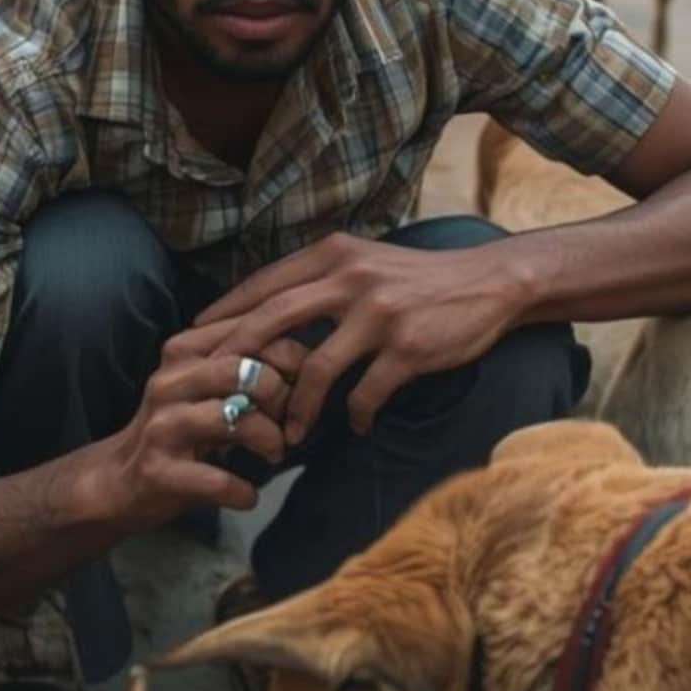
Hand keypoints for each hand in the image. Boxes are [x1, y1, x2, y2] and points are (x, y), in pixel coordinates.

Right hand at [83, 348, 292, 532]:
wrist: (117, 479)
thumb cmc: (177, 429)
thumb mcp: (203, 386)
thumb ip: (243, 364)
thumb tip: (307, 355)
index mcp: (183, 352)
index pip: (250, 332)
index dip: (291, 356)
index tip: (302, 383)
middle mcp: (169, 382)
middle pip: (243, 370)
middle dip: (280, 395)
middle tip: (290, 420)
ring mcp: (162, 426)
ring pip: (233, 418)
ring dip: (268, 439)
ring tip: (275, 453)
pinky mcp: (160, 471)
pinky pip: (217, 479)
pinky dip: (242, 491)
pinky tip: (248, 496)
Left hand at [193, 234, 524, 446]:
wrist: (491, 282)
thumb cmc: (421, 279)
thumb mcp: (366, 261)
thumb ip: (322, 278)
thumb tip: (270, 308)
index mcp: (334, 255)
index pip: (264, 284)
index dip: (227, 314)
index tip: (198, 341)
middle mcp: (350, 278)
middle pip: (273, 321)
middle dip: (240, 361)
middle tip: (222, 394)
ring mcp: (379, 314)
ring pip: (316, 369)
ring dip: (297, 409)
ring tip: (289, 436)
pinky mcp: (407, 348)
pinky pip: (365, 393)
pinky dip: (355, 415)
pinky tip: (356, 425)